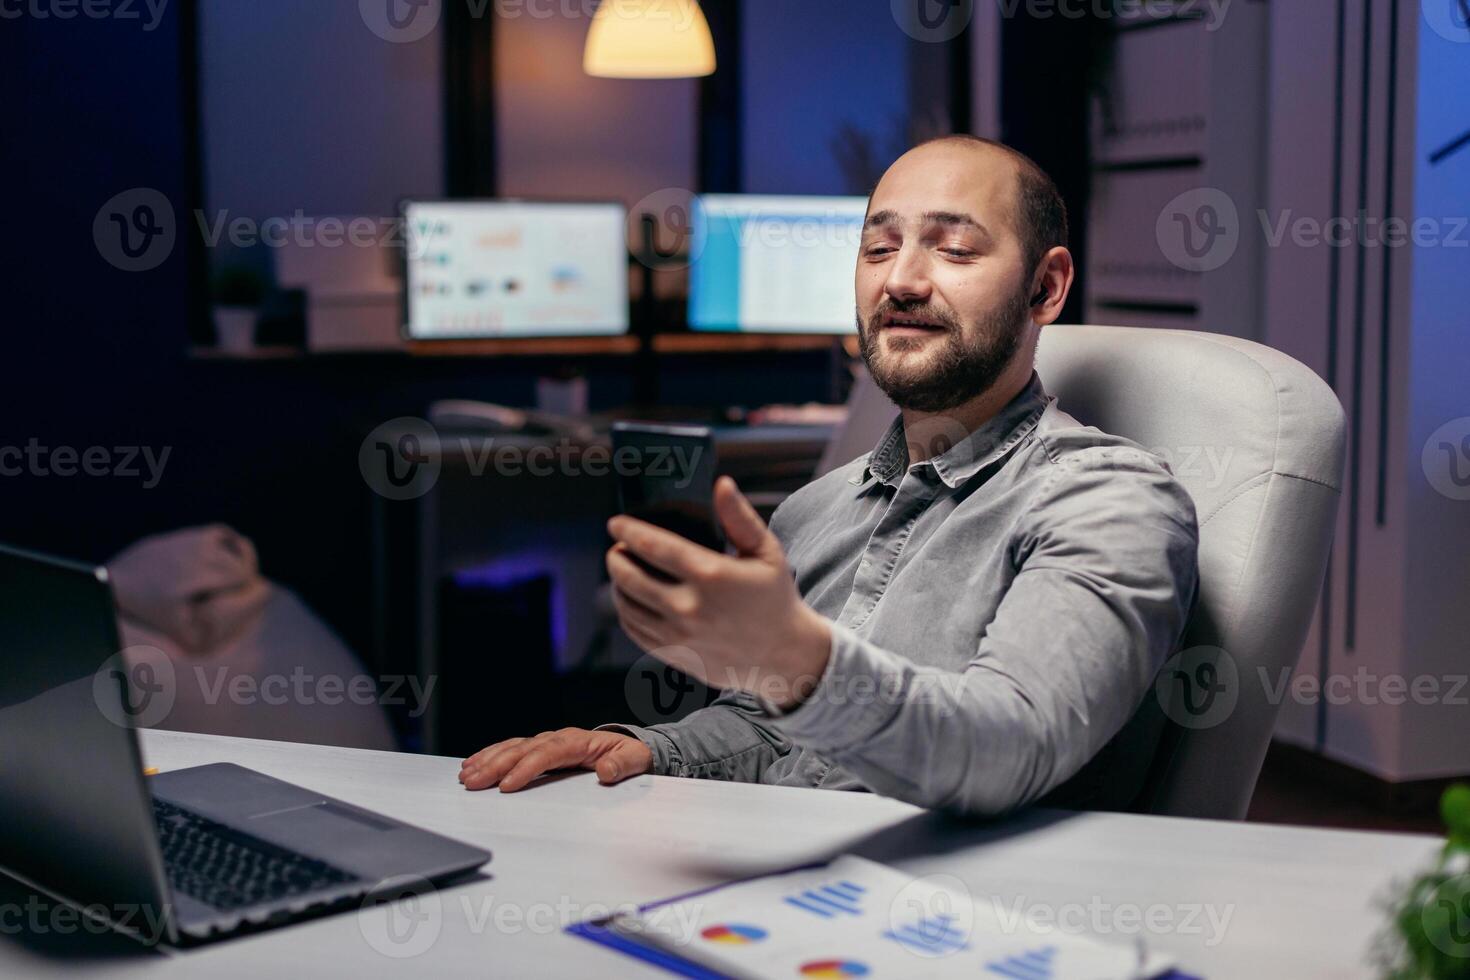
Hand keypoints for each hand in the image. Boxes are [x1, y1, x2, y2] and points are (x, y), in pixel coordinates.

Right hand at [458, 728, 652, 791]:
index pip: (547, 753)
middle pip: (522, 749)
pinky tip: (473, 764)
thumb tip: (606, 771)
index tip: (507, 785)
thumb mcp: (635, 760)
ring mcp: (547, 743)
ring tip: (467, 775)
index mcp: (579, 742)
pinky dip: (490, 755)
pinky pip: (511, 749)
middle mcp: (558, 739)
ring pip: (512, 747)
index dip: (526, 768)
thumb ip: (622, 766)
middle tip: (474, 782)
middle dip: (496, 765)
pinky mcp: (539, 749)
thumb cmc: (630, 755)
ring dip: (488, 760)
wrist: (628, 748)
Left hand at [605, 476, 831, 709]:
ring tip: (622, 570)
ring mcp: (679, 635)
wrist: (782, 654)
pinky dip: (626, 611)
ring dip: (617, 584)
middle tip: (617, 547)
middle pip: (631, 576)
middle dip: (616, 557)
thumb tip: (721, 483)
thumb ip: (740, 517)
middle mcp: (690, 607)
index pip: (654, 546)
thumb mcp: (766, 552)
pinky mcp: (675, 655)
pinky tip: (632, 599)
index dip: (628, 532)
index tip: (615, 523)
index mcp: (712, 575)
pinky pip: (635, 630)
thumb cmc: (774, 596)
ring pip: (627, 605)